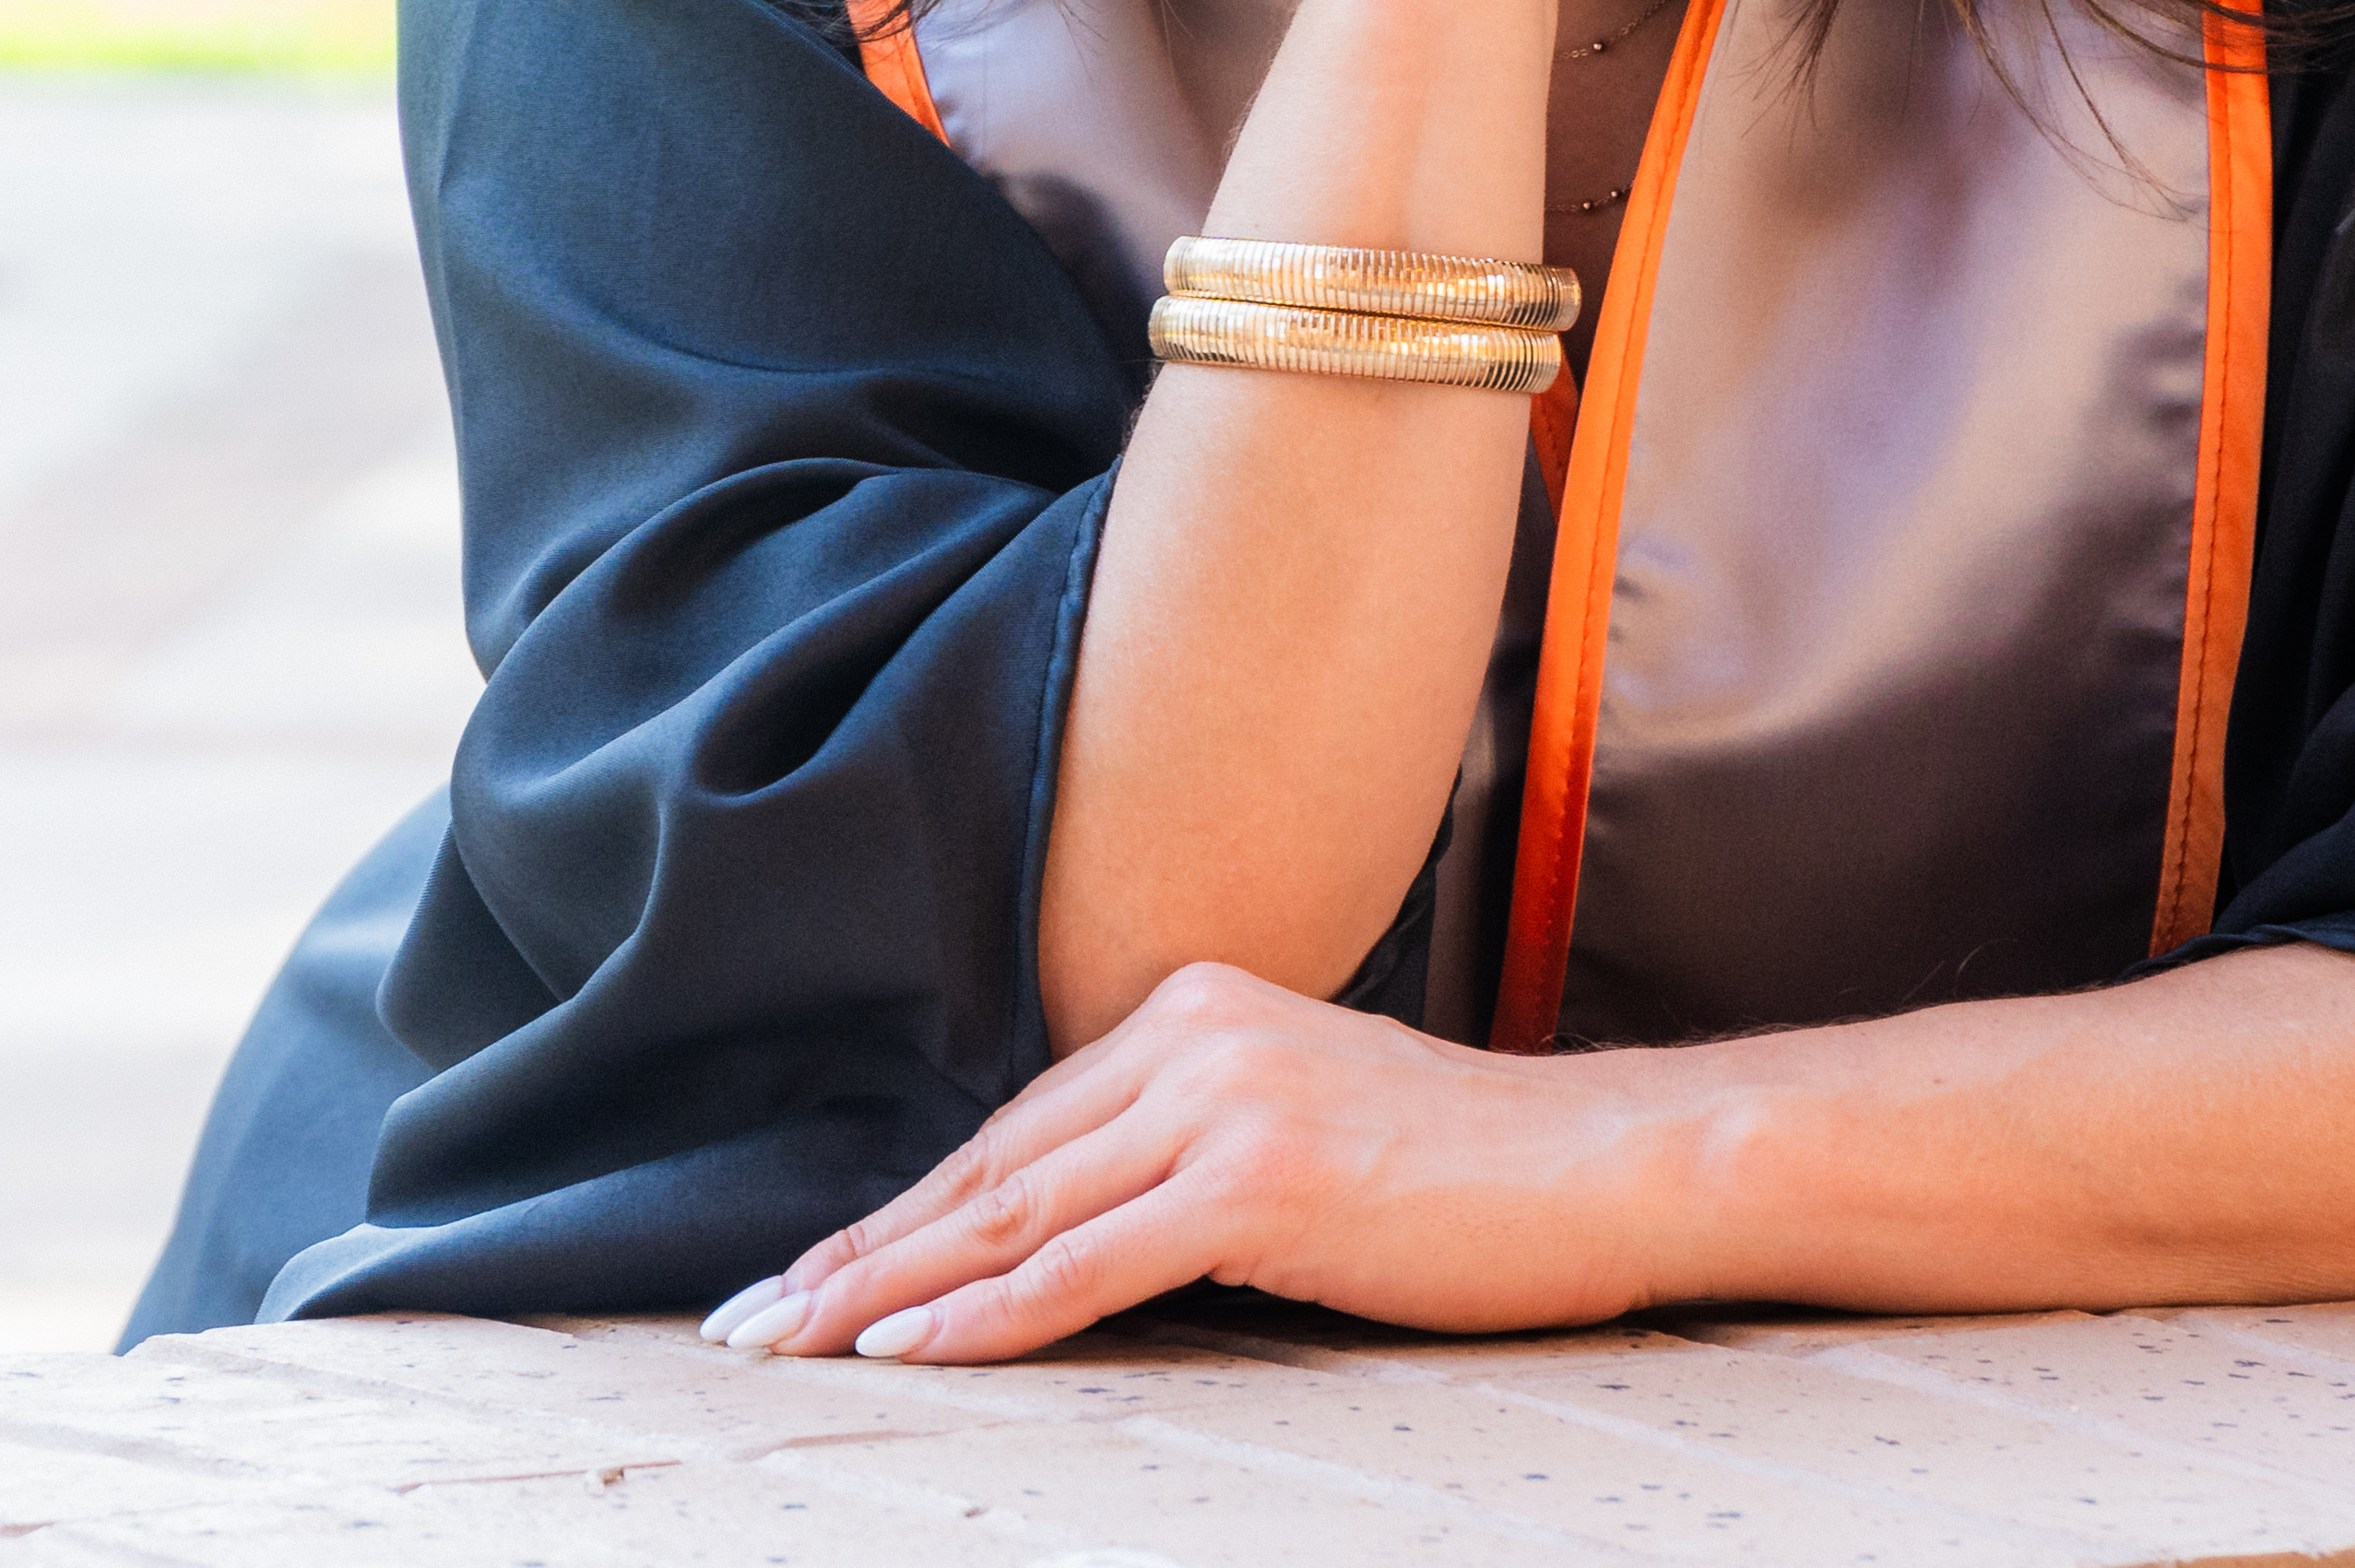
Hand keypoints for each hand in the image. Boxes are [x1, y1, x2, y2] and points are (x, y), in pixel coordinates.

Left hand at [706, 963, 1681, 1364]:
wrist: (1603, 1168)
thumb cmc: (1464, 1174)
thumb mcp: (1303, 1122)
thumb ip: (1186, 1143)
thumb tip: (1073, 1223)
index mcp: (1193, 1007)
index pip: (1013, 1130)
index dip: (901, 1208)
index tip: (812, 1269)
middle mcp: (1191, 1033)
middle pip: (987, 1167)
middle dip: (858, 1250)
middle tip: (751, 1316)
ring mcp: (1222, 1103)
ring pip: (1012, 1214)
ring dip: (885, 1287)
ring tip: (792, 1339)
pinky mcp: (1257, 1182)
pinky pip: (1085, 1265)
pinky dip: (985, 1314)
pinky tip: (906, 1345)